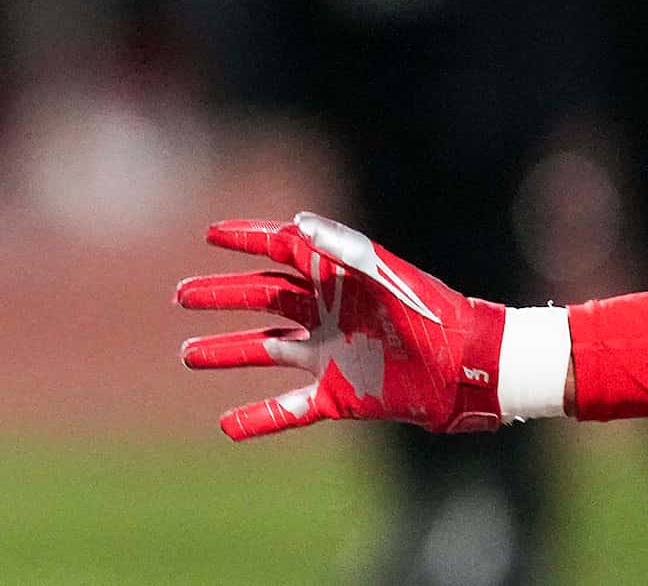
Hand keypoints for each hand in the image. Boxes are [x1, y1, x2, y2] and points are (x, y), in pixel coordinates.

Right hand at [177, 212, 508, 439]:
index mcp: (336, 278)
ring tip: (188, 352)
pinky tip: (226, 424)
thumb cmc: (430, 312)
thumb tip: (296, 222)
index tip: (210, 233)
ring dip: (226, 352)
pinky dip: (259, 417)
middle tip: (181, 295)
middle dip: (221, 295)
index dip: (247, 239)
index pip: (282, 251)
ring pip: (265, 352)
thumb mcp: (385, 274)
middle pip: (262, 300)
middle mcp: (327, 314)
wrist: (466, 368)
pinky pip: (289, 408)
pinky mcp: (339, 396)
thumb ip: (343, 248)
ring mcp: (329, 356)